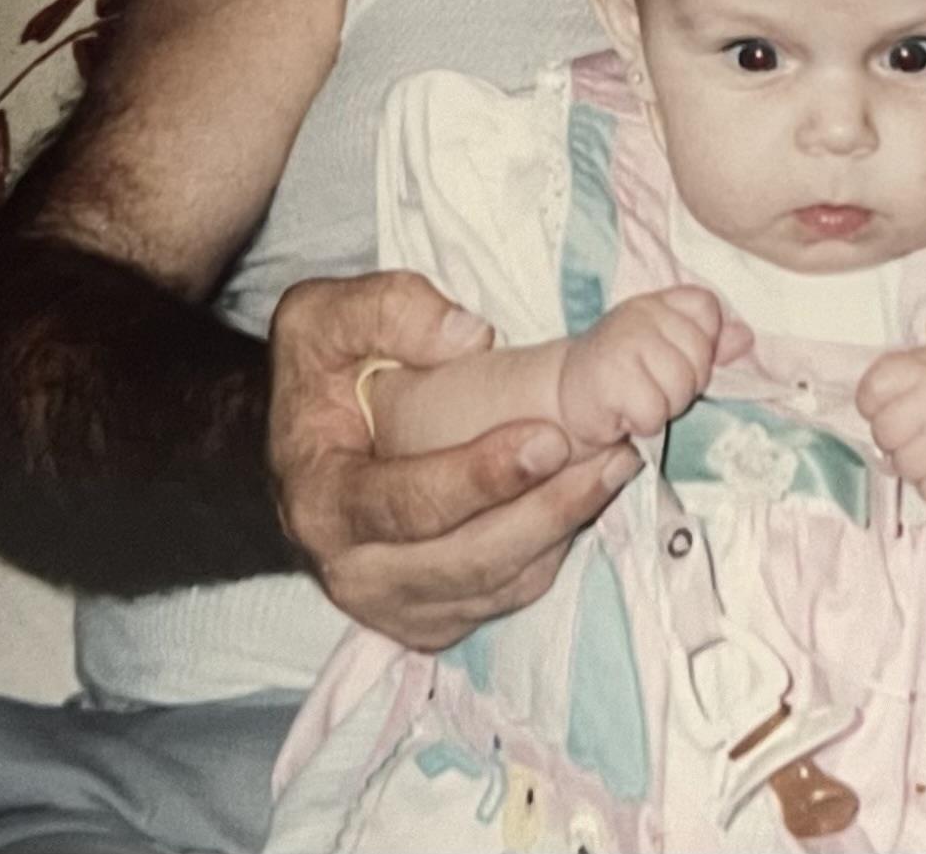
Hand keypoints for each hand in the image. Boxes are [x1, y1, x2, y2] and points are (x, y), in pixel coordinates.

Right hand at [267, 269, 641, 652]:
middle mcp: (353, 570)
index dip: (477, 478)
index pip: (404, 505)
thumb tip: (469, 337)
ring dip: (562, 530)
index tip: (548, 439)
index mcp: (322, 502)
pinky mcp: (433, 615)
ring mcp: (394, 602)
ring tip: (616, 468)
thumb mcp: (323, 316)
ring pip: (496, 584)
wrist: (309, 440)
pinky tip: (587, 499)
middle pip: (465, 560)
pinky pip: (505, 596)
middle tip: (611, 456)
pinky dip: (551, 552)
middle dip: (546, 511)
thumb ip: (385, 310)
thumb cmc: (321, 373)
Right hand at [558, 285, 748, 447]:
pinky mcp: (608, 378)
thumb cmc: (624, 375)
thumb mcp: (669, 351)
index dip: (703, 343)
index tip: (674, 358)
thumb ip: (708, 343)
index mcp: (658, 302)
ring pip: (681, 386)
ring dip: (664, 406)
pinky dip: (643, 423)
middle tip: (651, 386)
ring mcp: (623, 342)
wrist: (565, 398)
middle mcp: (640, 314)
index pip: (707, 309)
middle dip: (684, 385)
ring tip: (637, 399)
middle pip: (700, 356)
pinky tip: (623, 413)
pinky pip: (655, 412)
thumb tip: (746, 338)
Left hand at [857, 343, 925, 509]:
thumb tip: (869, 405)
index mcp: (924, 368)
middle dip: (895, 438)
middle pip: (884, 433)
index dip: (874, 404)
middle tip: (918, 434)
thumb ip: (902, 373)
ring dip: (918, 465)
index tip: (892, 406)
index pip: (871, 391)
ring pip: (904, 466)